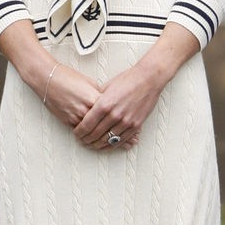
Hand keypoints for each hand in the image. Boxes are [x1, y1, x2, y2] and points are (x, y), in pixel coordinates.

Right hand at [37, 62, 136, 144]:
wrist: (48, 77)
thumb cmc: (70, 77)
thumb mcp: (91, 84)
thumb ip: (103, 95)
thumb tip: (112, 102)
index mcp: (97, 98)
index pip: (115, 114)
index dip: (124, 124)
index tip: (133, 130)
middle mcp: (89, 109)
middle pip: (106, 127)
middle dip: (118, 136)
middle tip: (128, 143)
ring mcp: (77, 115)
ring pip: (94, 133)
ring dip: (104, 141)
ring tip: (115, 145)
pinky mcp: (68, 119)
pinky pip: (82, 132)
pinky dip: (89, 137)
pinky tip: (95, 141)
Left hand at [70, 23, 201, 150]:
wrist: (149, 79)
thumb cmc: (128, 80)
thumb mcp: (107, 87)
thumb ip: (96, 101)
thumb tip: (88, 110)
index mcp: (104, 104)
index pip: (86, 125)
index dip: (79, 132)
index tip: (76, 133)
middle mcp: (114, 115)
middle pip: (95, 135)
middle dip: (86, 140)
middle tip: (82, 141)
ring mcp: (126, 122)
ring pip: (107, 140)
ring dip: (98, 144)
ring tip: (92, 144)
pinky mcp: (136, 125)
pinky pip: (121, 140)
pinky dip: (112, 145)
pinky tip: (106, 145)